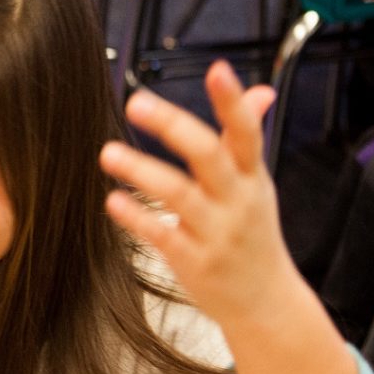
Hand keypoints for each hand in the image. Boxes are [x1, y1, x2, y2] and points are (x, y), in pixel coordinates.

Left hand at [98, 62, 302, 331]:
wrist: (265, 303)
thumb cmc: (253, 234)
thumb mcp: (256, 184)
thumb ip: (247, 138)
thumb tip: (261, 90)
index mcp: (251, 177)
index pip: (247, 132)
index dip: (233, 102)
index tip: (217, 69)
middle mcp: (238, 201)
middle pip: (209, 156)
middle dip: (174, 127)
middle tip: (136, 102)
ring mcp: (217, 233)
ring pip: (179, 196)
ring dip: (142, 171)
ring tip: (107, 153)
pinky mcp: (194, 262)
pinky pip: (162, 235)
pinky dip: (137, 218)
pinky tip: (112, 201)